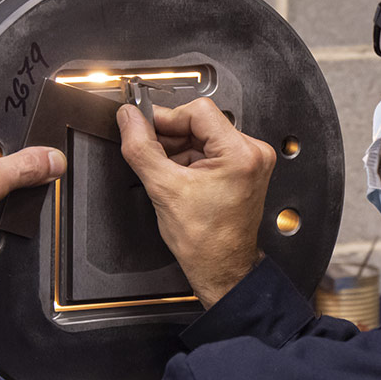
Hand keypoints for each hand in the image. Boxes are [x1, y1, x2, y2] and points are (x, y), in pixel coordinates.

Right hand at [117, 99, 275, 308]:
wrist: (221, 268)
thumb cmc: (205, 240)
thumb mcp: (164, 188)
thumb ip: (142, 148)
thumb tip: (129, 119)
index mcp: (241, 154)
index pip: (198, 111)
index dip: (166, 118)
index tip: (144, 126)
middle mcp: (252, 153)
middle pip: (201, 123)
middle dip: (171, 136)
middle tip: (149, 150)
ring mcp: (251, 162)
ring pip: (204, 137)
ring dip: (179, 149)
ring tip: (166, 172)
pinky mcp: (244, 170)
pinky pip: (211, 151)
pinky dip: (190, 159)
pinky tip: (178, 176)